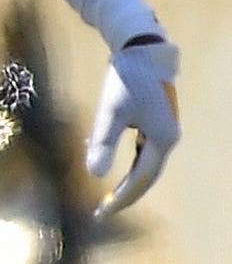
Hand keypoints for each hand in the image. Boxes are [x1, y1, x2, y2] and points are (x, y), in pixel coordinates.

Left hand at [88, 35, 180, 216]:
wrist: (141, 51)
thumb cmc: (126, 80)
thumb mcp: (110, 112)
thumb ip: (105, 142)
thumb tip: (94, 174)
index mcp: (162, 139)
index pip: (141, 179)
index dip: (121, 198)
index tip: (101, 212)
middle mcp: (168, 138)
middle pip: (147, 176)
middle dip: (125, 195)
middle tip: (102, 211)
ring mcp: (163, 130)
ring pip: (144, 164)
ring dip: (126, 181)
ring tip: (105, 197)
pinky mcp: (155, 122)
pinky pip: (141, 151)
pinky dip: (125, 162)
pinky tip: (102, 159)